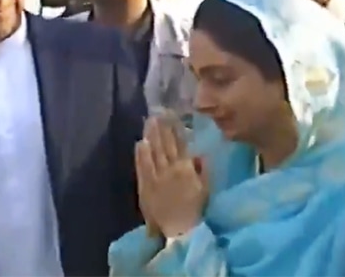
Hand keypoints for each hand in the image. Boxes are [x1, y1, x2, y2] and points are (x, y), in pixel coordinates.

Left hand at [136, 118, 208, 238]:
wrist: (180, 230)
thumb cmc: (196, 210)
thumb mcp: (206, 188)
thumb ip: (203, 170)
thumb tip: (200, 154)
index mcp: (186, 168)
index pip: (180, 144)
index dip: (175, 129)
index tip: (172, 115)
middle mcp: (170, 169)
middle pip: (165, 145)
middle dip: (161, 128)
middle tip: (157, 113)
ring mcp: (156, 178)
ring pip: (153, 152)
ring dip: (150, 136)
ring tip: (148, 122)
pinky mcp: (145, 187)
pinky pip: (142, 168)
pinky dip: (140, 155)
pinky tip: (139, 143)